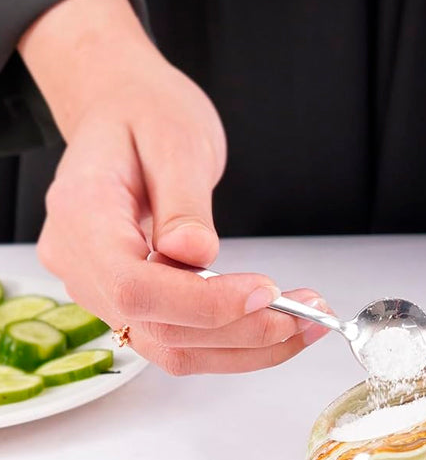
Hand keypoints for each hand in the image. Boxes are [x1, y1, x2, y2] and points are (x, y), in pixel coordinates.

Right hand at [20, 0, 327, 374]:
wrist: (124, 111)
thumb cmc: (146, 114)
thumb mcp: (174, 139)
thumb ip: (183, 201)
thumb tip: (195, 253)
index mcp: (82, 217)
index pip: (134, 287)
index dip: (203, 303)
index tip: (266, 292)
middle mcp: (82, 265)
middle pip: (160, 329)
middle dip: (244, 331)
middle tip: (309, 315)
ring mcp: (101, 291)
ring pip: (174, 349)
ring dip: (249, 347)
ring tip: (307, 323)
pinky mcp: (133, 304)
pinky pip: (181, 341)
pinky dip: (235, 343)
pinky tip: (279, 326)